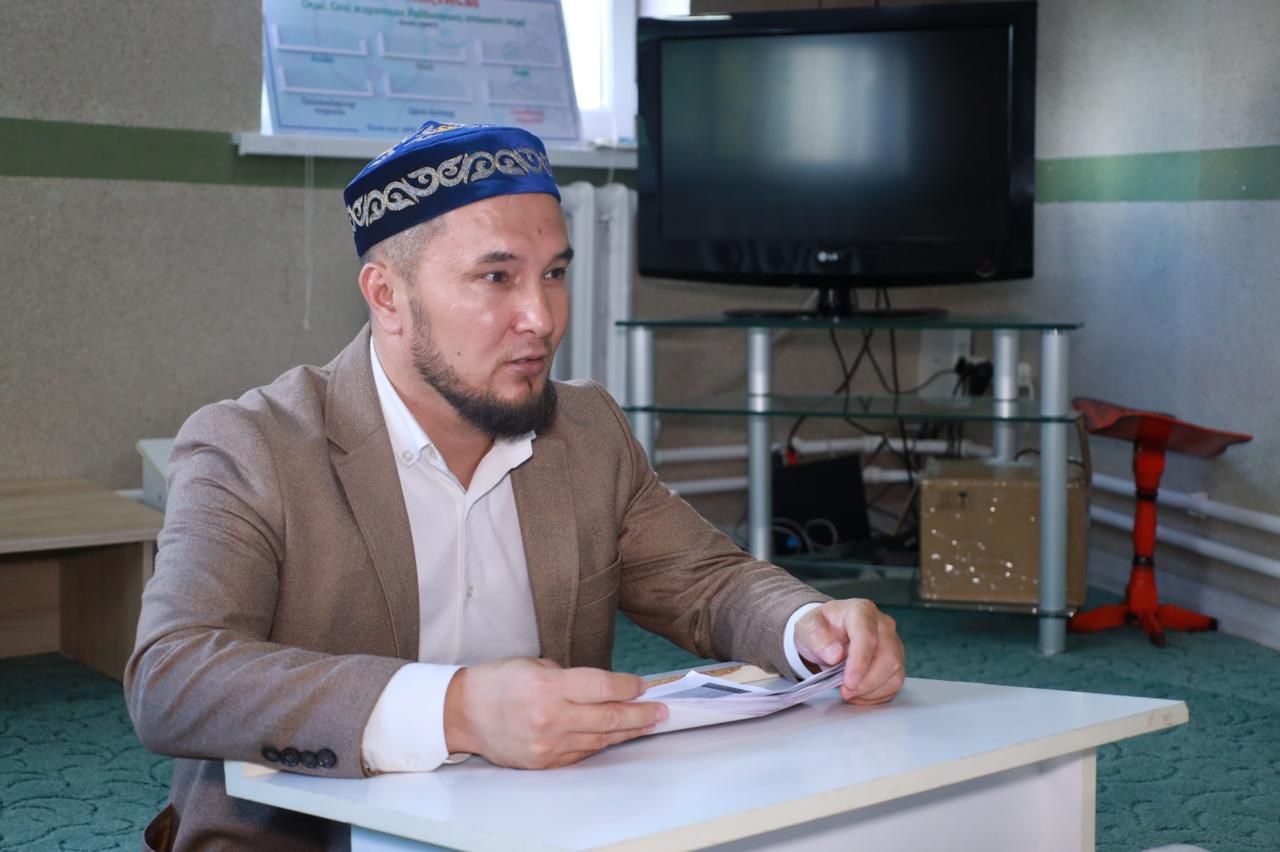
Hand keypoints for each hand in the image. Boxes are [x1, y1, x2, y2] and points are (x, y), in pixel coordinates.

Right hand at [443, 657, 668, 768]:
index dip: (629, 687)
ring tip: (646, 724)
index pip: (602, 687)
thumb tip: (606, 688)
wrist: (463, 713)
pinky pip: (581, 754)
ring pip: (599, 740)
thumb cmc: (498, 681)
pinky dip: (600, 744)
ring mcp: (548, 745)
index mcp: (548, 688)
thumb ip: (571, 678)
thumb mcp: (536, 666)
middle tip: (661, 711)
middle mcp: (551, 718)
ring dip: (627, 732)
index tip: (644, 686)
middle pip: (609, 718)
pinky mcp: (544, 763)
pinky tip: (615, 737)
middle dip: (640, 714)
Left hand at [795, 599, 904, 704]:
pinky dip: (877, 695)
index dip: (860, 662)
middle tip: (845, 691)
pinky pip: (894, 683)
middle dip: (867, 682)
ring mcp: (893, 643)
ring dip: (871, 690)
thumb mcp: (808, 628)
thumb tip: (835, 654)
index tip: (849, 682)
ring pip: (894, 673)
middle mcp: (882, 624)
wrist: (827, 633)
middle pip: (888, 658)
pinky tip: (859, 693)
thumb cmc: (821, 628)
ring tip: (849, 691)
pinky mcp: (896, 660)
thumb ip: (817, 638)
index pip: (867, 637)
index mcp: (861, 611)